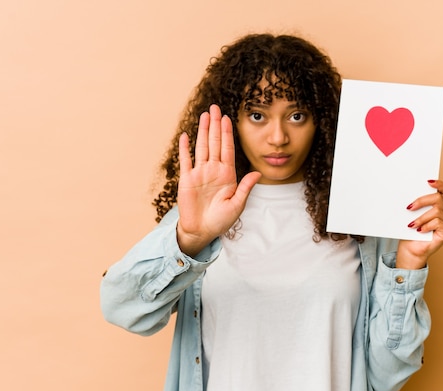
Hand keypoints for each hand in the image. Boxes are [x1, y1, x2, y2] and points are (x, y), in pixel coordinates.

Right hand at [176, 104, 260, 256]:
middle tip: (215, 108)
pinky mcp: (187, 179)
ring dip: (202, 131)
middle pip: (214, 143)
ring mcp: (200, 173)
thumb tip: (258, 173)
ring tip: (204, 115)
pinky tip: (186, 135)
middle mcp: (213, 170)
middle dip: (215, 125)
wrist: (202, 231)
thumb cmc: (221, 220)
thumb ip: (245, 188)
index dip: (227, 133)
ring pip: (202, 147)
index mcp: (227, 174)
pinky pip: (186, 160)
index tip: (227, 119)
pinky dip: (185, 148)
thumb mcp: (237, 204)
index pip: (227, 149)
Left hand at [396, 180, 442, 268]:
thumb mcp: (411, 215)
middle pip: (438, 199)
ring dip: (421, 217)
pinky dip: (427, 226)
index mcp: (438, 206)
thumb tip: (406, 193)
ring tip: (411, 224)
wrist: (410, 249)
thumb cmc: (410, 232)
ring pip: (437, 211)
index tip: (428, 181)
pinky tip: (419, 230)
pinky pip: (438, 223)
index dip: (439, 184)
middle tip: (409, 207)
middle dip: (422, 201)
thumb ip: (414, 205)